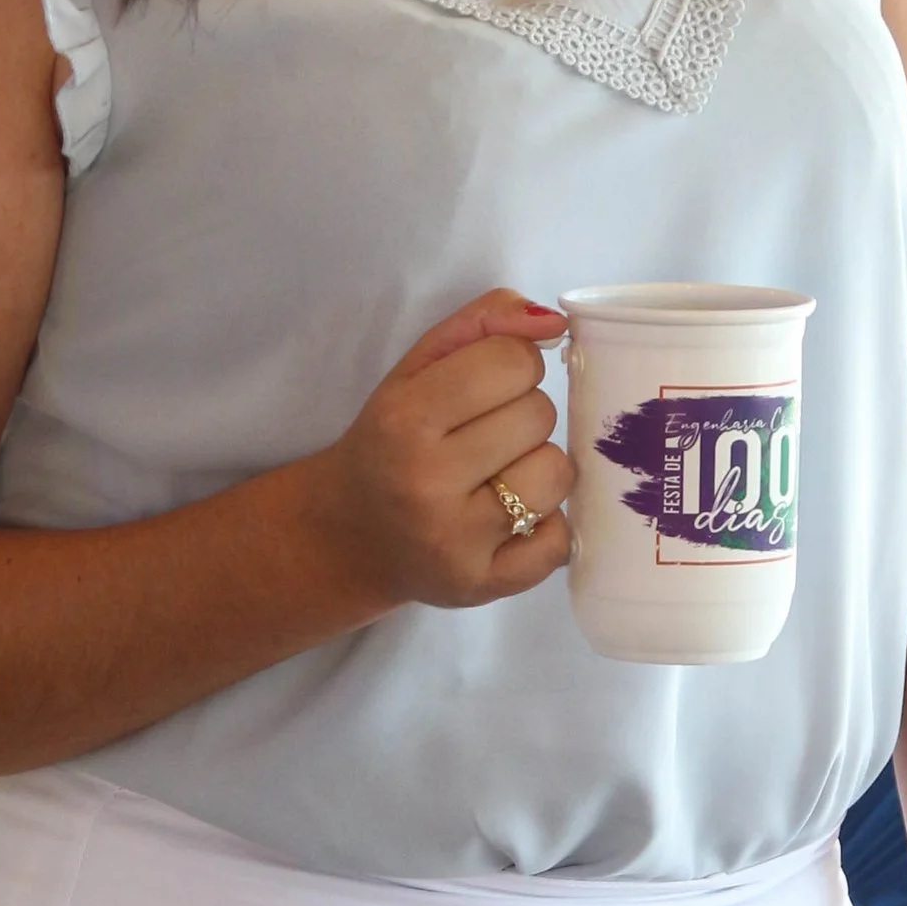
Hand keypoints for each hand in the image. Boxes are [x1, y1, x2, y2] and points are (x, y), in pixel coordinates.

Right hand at [303, 289, 574, 613]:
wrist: (346, 536)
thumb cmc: (389, 440)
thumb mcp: (414, 370)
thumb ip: (480, 325)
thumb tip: (553, 320)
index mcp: (404, 418)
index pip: (514, 361)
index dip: (511, 366)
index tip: (487, 387)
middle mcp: (426, 482)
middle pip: (539, 414)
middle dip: (521, 417)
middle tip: (484, 437)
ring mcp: (455, 541)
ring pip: (557, 474)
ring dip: (537, 468)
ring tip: (499, 477)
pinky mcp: (480, 585)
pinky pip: (560, 540)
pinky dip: (545, 526)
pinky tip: (508, 521)